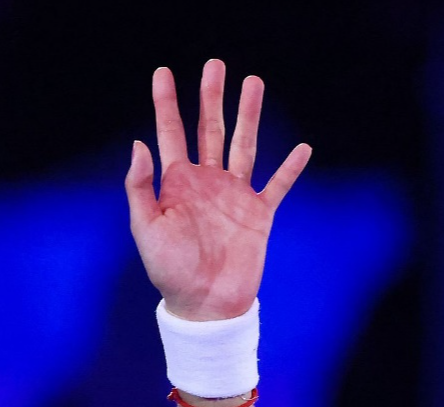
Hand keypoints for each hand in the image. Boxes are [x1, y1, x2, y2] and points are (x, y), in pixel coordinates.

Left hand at [125, 59, 311, 320]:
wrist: (203, 305)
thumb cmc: (168, 270)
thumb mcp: (146, 228)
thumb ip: (141, 187)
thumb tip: (140, 143)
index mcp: (175, 183)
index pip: (170, 133)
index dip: (166, 103)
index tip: (163, 73)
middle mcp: (206, 182)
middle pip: (210, 129)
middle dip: (212, 97)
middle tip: (215, 65)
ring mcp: (234, 195)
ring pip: (244, 145)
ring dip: (249, 116)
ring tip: (253, 83)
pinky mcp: (259, 214)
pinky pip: (277, 186)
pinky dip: (290, 168)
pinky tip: (303, 148)